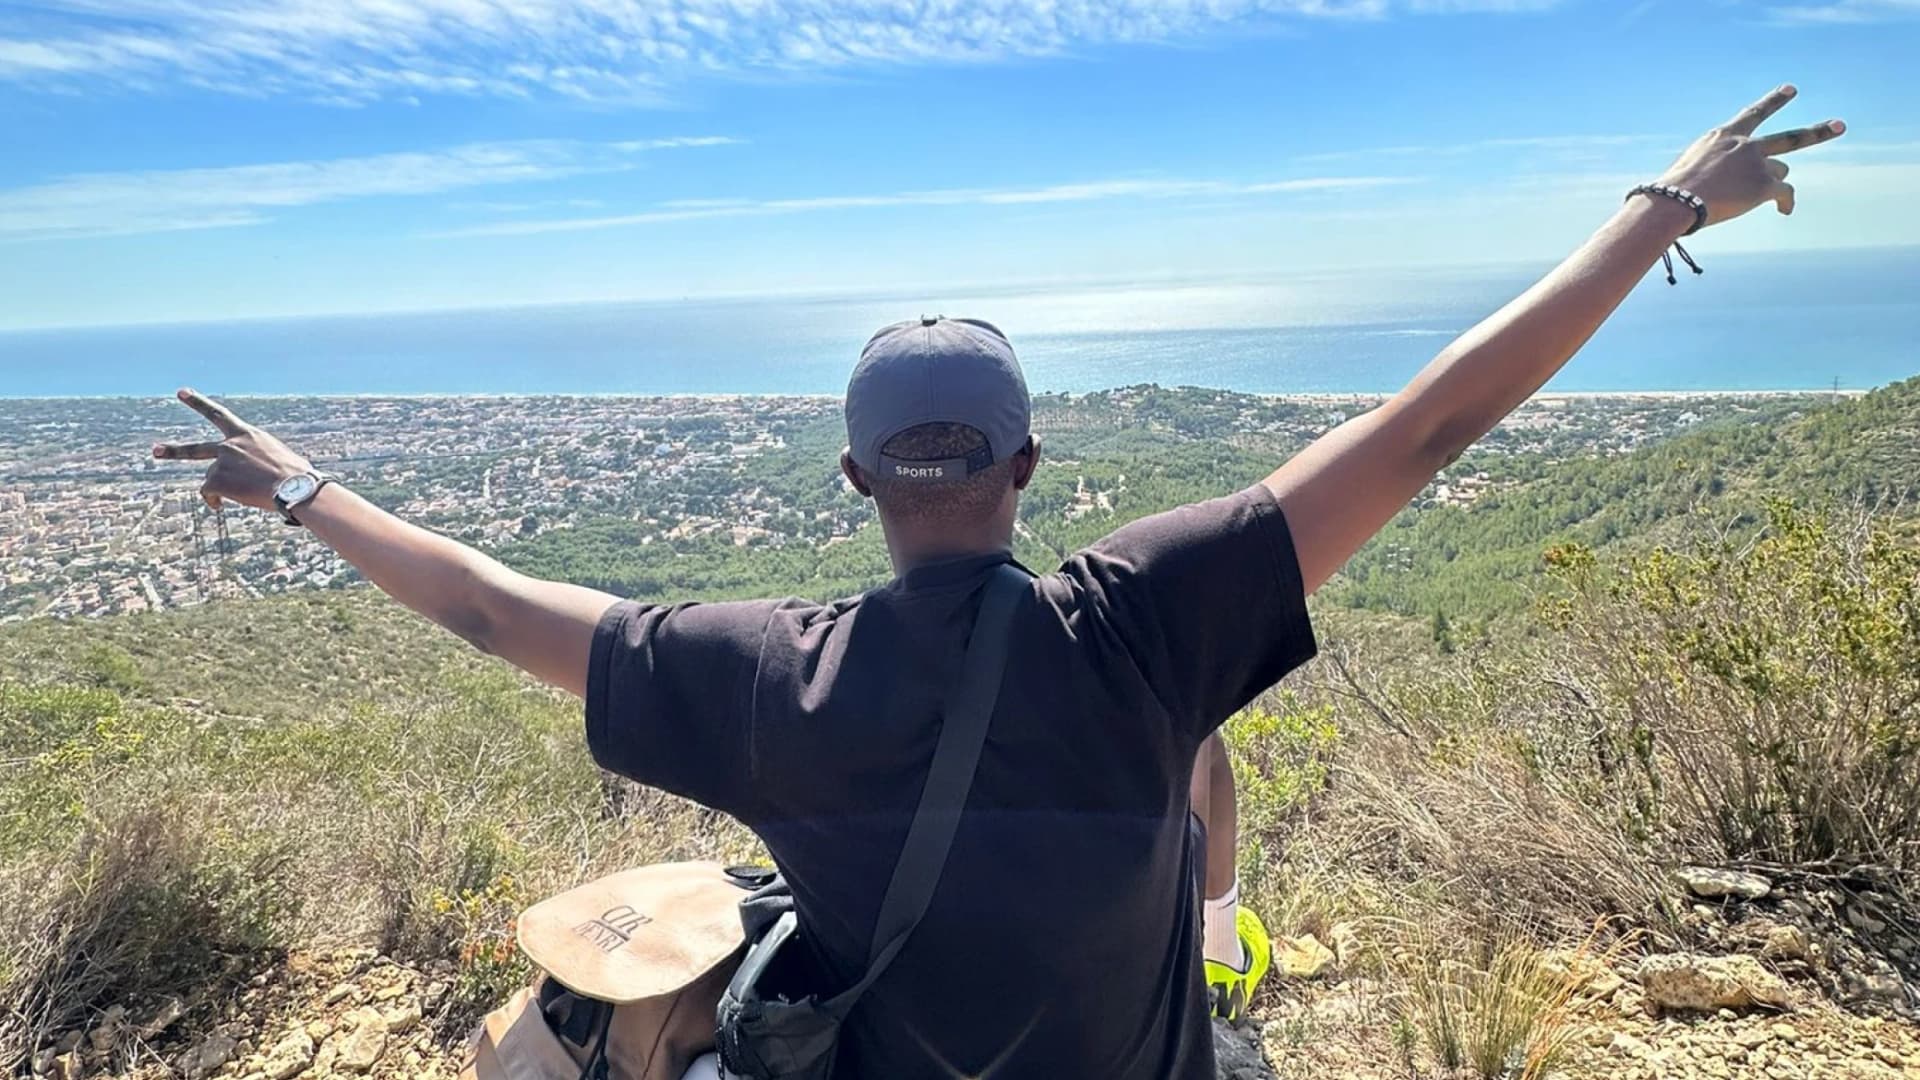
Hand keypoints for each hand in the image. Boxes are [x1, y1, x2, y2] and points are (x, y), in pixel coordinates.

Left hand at [151, 388, 313, 510]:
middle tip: (155, 451)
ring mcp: (222, 462)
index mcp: (247, 435)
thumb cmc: (297, 475)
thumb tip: (259, 472)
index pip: (219, 414)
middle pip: (195, 449)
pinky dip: (214, 501)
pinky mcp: (217, 479)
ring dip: (223, 489)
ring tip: (238, 495)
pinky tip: (222, 505)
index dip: (198, 403)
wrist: (294, 487)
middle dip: (174, 451)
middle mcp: (230, 445)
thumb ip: (260, 457)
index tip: (181, 392)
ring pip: (213, 480)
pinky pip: (209, 493)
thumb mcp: (279, 456)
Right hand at [1654, 85, 1843, 227]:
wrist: (1675, 201)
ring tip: (1752, 195)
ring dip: (1771, 183)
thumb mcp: (1688, 167)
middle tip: (1840, 125)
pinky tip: (1784, 211)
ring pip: (1779, 172)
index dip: (1774, 101)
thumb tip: (1715, 184)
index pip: (1753, 113)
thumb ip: (1709, 166)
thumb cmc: (1670, 191)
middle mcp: (1745, 145)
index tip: (1791, 89)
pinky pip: (1784, 194)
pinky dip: (1786, 202)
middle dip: (1818, 133)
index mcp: (1723, 136)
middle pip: (1790, 138)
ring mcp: (1757, 164)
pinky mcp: (1763, 186)